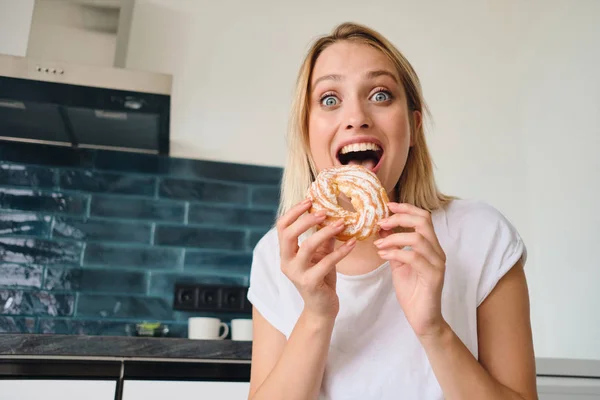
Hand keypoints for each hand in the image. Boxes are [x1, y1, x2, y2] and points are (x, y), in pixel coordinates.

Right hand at [277, 199, 356, 319]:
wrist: (322, 308)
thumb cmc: (321, 278)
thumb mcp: (321, 254)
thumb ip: (325, 237)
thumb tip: (335, 214)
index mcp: (286, 253)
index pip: (282, 227)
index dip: (294, 212)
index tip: (309, 200)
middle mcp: (287, 262)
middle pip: (288, 235)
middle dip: (305, 220)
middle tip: (323, 211)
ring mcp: (297, 274)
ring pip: (308, 247)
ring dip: (325, 232)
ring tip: (341, 223)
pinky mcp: (310, 283)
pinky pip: (326, 263)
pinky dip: (340, 252)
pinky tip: (353, 243)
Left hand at [374, 202, 446, 337]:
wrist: (422, 318)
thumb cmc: (412, 291)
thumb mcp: (398, 264)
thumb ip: (393, 246)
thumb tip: (382, 228)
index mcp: (431, 246)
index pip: (423, 218)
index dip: (406, 208)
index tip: (388, 206)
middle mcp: (437, 252)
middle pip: (424, 221)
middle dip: (400, 218)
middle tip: (381, 222)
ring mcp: (437, 264)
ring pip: (418, 238)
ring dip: (393, 238)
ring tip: (378, 244)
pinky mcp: (433, 277)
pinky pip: (414, 257)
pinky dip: (395, 253)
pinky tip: (383, 256)